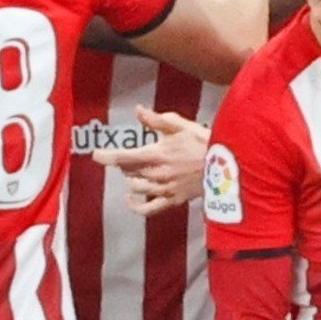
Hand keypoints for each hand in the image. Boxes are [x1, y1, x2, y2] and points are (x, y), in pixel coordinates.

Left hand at [91, 106, 210, 214]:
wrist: (225, 166)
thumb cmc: (202, 142)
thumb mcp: (180, 125)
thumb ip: (156, 119)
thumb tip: (138, 110)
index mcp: (156, 154)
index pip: (123, 157)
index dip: (106, 156)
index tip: (95, 154)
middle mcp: (156, 174)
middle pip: (128, 171)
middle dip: (124, 163)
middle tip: (128, 156)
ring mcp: (164, 189)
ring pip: (136, 187)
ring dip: (132, 178)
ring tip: (135, 170)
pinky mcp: (172, 200)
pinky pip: (148, 209)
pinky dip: (136, 206)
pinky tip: (130, 198)